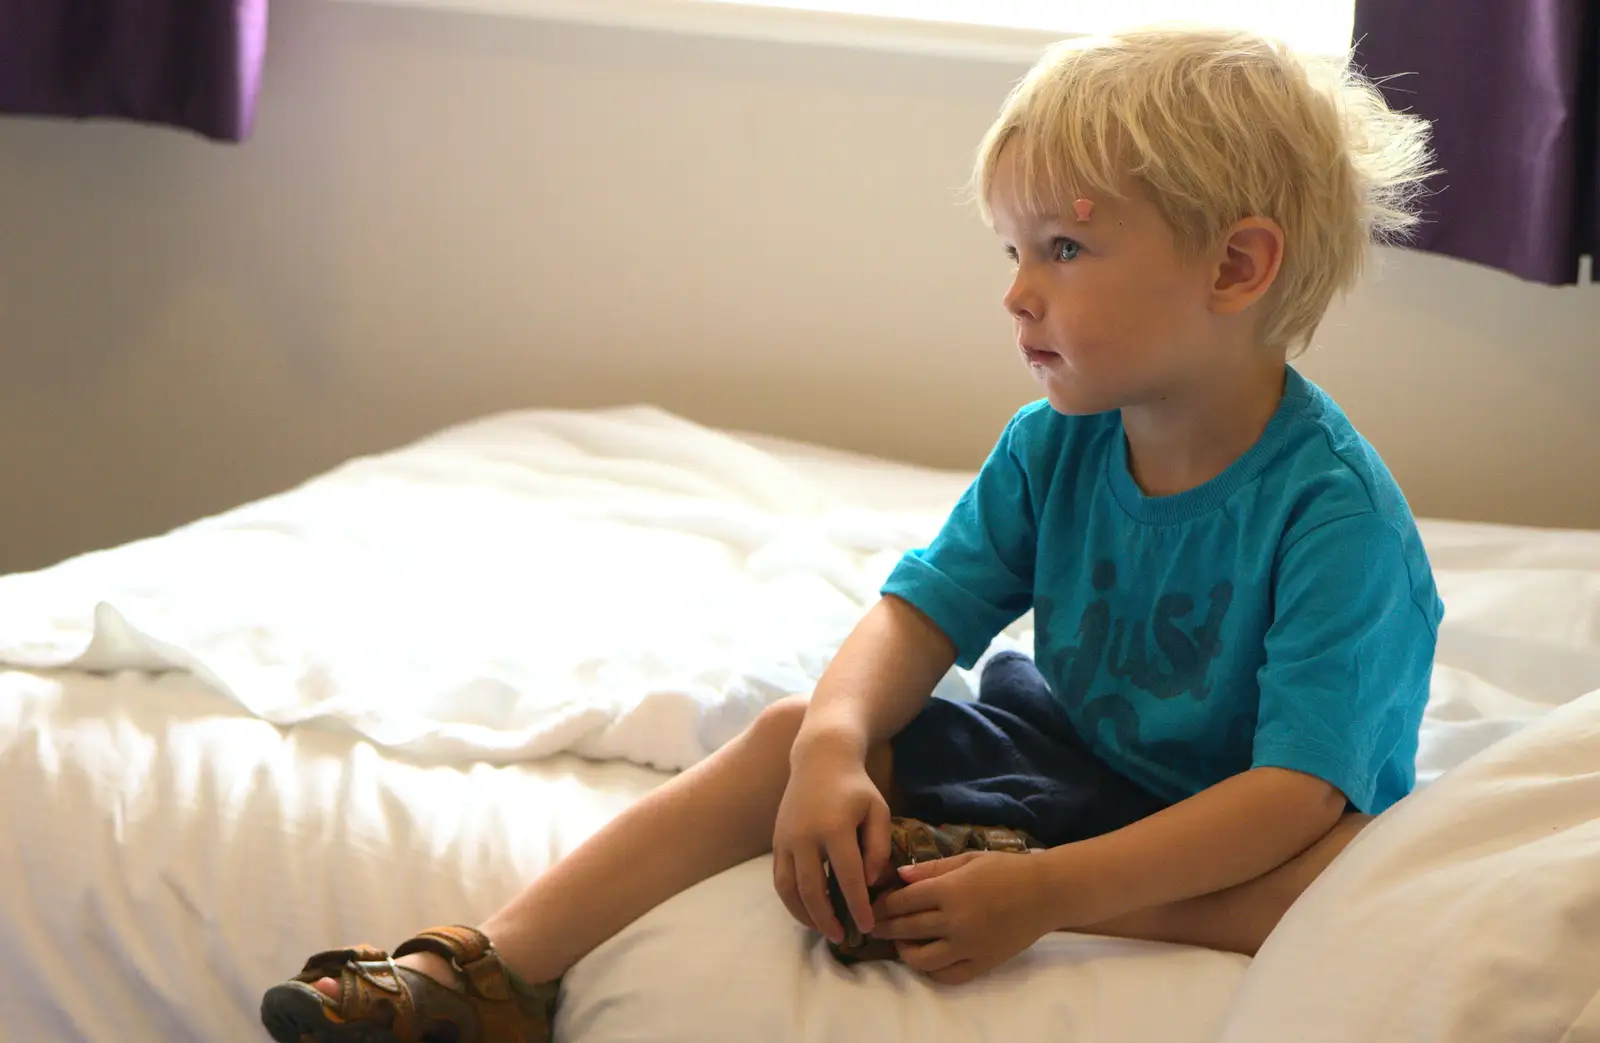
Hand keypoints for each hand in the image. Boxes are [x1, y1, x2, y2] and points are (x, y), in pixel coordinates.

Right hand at [771, 740, 892, 945]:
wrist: (820, 759)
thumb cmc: (856, 786)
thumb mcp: (878, 810)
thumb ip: (878, 848)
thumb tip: (871, 883)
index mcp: (834, 827)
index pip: (847, 878)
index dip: (858, 906)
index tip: (868, 927)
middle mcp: (804, 835)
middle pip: (812, 889)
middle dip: (827, 919)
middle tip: (843, 937)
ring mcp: (785, 839)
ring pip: (788, 889)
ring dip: (805, 915)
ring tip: (824, 930)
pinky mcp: (776, 841)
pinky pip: (779, 879)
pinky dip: (791, 900)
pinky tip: (808, 911)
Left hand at [869, 851, 1048, 984]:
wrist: (1045, 893)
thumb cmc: (1006, 868)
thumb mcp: (967, 859)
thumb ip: (931, 869)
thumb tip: (898, 876)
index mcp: (949, 890)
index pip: (902, 902)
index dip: (882, 905)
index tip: (872, 905)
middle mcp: (954, 921)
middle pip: (906, 929)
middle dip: (884, 927)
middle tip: (874, 926)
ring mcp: (968, 946)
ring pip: (921, 959)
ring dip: (904, 951)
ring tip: (901, 942)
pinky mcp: (982, 963)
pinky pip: (947, 975)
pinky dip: (931, 970)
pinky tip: (927, 958)